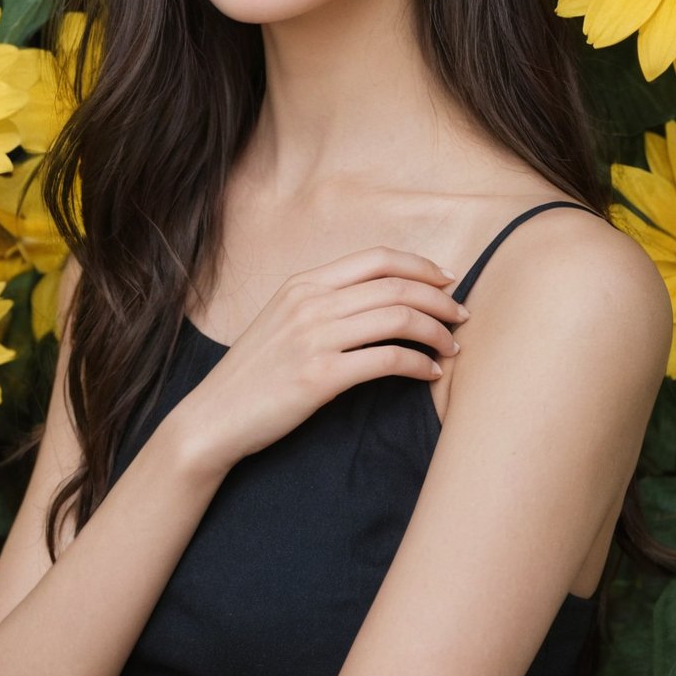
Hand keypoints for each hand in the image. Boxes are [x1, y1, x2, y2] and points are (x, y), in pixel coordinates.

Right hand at [179, 247, 469, 471]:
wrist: (214, 417)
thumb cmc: (253, 374)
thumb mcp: (282, 320)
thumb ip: (323, 303)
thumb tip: (378, 300)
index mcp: (303, 283)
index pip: (377, 258)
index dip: (420, 266)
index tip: (446, 281)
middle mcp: (311, 302)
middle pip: (395, 286)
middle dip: (439, 300)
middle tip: (462, 316)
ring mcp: (315, 337)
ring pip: (398, 318)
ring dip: (436, 331)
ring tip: (452, 346)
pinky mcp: (320, 376)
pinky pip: (387, 360)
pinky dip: (419, 364)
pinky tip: (430, 373)